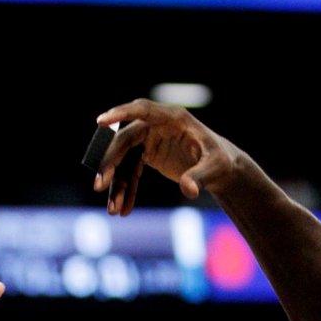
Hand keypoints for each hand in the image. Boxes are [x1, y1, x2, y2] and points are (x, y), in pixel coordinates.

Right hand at [93, 98, 240, 215]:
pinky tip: (123, 209)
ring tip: (113, 210)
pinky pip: (130, 171)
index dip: (121, 113)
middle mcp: (156, 125)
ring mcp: (150, 139)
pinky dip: (126, 190)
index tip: (100, 121)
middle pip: (125, 140)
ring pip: (124, 160)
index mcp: (172, 118)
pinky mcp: (148, 154)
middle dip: (110, 163)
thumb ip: (200, 177)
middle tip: (99, 185)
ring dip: (116, 184)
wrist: (220, 169)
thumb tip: (188, 191)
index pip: (142, 110)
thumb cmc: (220, 162)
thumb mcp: (214, 168)